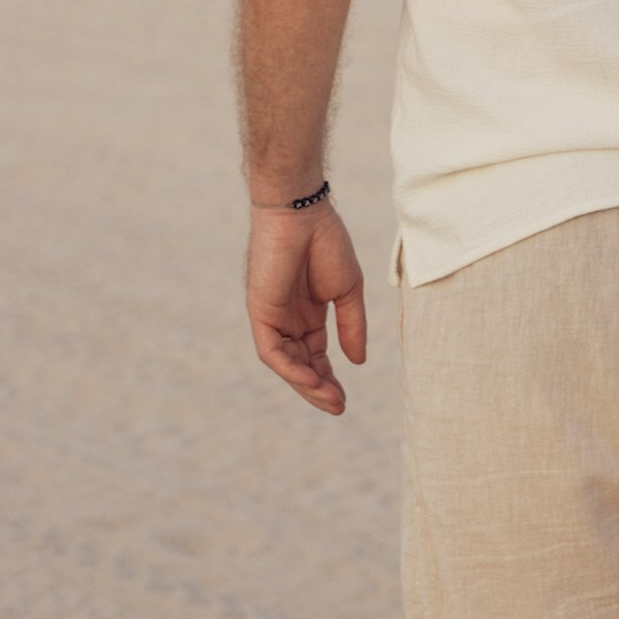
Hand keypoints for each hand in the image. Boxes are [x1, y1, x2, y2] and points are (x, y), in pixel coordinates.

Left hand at [246, 201, 367, 414]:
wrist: (302, 212)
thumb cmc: (326, 242)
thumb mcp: (347, 290)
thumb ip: (352, 325)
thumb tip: (358, 362)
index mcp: (307, 313)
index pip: (315, 354)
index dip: (329, 377)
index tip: (344, 398)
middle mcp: (287, 319)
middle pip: (301, 364)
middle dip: (318, 387)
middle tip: (338, 407)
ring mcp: (272, 316)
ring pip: (286, 363)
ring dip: (306, 384)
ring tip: (330, 400)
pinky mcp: (260, 312)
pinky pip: (272, 350)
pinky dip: (290, 368)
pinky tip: (310, 380)